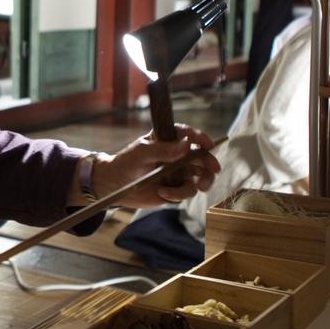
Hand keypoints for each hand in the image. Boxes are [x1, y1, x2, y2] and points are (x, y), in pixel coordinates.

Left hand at [76, 124, 220, 208]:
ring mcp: (178, 171)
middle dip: (210, 162)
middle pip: (201, 156)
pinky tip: (162, 192)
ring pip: (201, 175)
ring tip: (200, 187)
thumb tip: (187, 145)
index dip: (201, 138)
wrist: (115, 186)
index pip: (188, 134)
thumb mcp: (142, 153)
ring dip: (203, 180)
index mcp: (168, 138)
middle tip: (214, 169)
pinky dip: (178, 194)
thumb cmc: (126, 163)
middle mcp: (177, 154)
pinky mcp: (176, 188)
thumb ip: (163, 149)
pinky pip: (187, 191)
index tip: (208, 144)